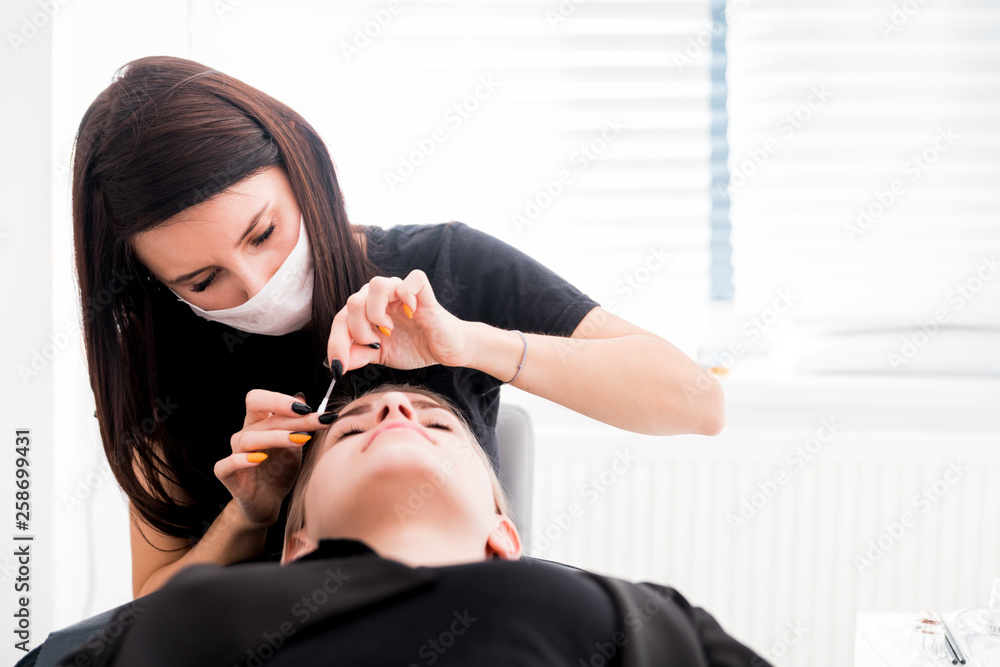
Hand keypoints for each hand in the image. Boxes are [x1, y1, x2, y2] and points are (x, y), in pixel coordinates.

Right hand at [214, 390, 329, 528]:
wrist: (269, 503)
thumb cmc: (281, 470)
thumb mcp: (295, 446)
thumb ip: (298, 424)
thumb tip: (301, 396)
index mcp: (257, 422)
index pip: (260, 399)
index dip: (280, 400)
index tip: (310, 408)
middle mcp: (244, 434)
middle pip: (258, 414)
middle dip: (290, 416)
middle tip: (317, 420)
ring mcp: (234, 453)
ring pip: (248, 438)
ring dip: (276, 436)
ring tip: (301, 439)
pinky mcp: (227, 475)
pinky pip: (228, 464)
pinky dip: (242, 460)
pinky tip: (260, 459)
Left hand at [326, 269, 473, 373]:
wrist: (445, 350)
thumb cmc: (415, 347)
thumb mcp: (381, 356)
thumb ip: (358, 355)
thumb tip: (335, 363)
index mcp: (367, 309)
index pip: (341, 318)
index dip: (336, 342)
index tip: (339, 366)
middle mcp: (380, 295)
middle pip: (353, 301)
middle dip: (359, 330)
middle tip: (376, 344)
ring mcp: (401, 290)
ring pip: (375, 285)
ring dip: (377, 313)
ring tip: (390, 329)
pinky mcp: (423, 291)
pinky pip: (408, 281)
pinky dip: (406, 297)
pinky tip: (410, 315)